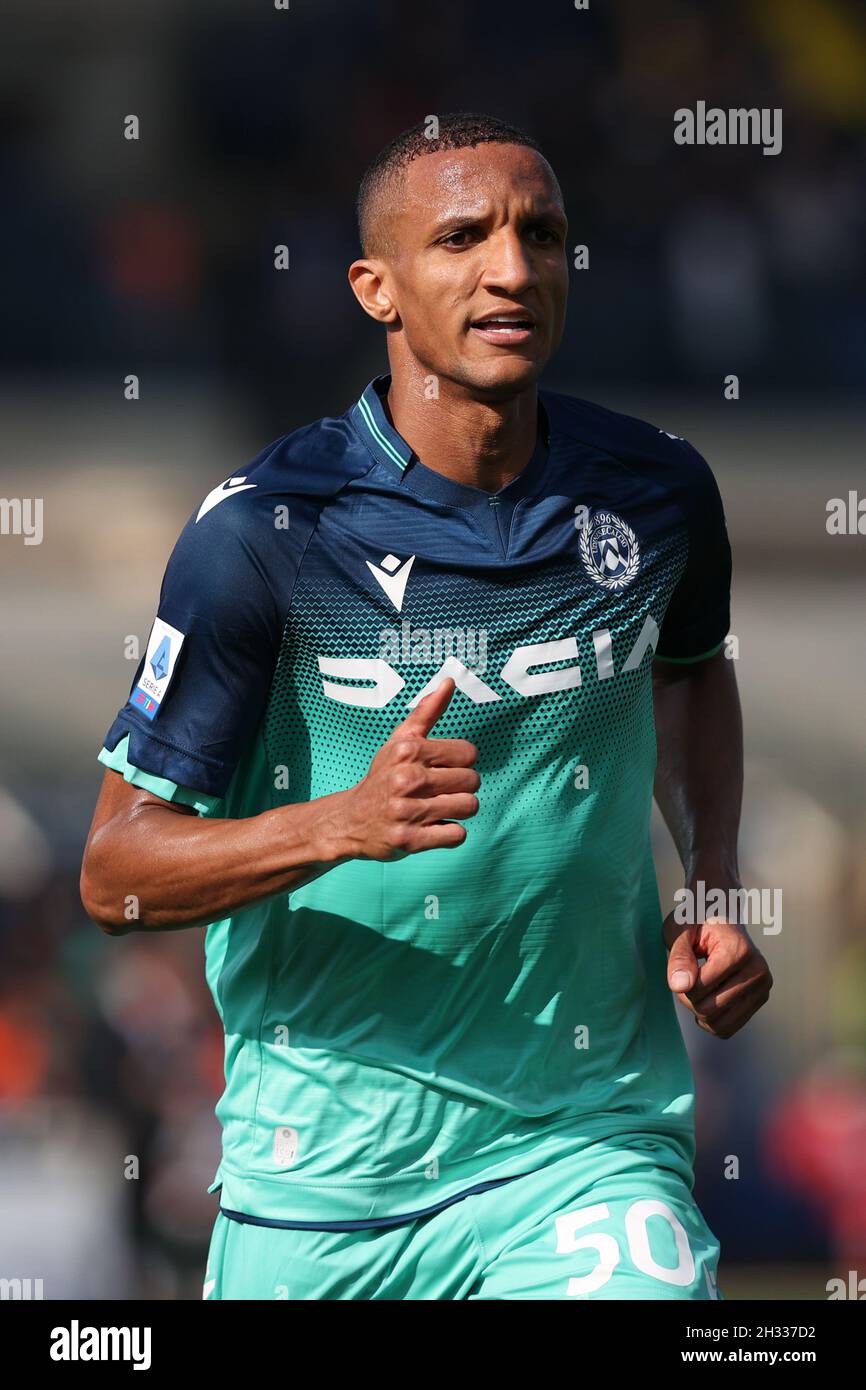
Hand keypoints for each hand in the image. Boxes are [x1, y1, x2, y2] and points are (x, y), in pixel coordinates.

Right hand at [332, 677, 479, 861]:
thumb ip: (427, 712)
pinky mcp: (410, 840)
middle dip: (461, 788)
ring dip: (459, 810)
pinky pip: (457, 835)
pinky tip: (433, 827)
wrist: (349, 820)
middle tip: (439, 792)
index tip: (443, 770)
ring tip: (438, 809)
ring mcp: (407, 811)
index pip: (469, 753)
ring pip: (468, 807)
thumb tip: (450, 682)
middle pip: (472, 781)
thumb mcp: (399, 742)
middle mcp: (407, 779)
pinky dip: (450, 833)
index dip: (461, 763)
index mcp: (408, 751)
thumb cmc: (382, 778)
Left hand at [663, 900, 772, 1038]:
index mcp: (739, 950)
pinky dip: (711, 1020)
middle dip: (688, 998)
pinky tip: (709, 998)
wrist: (720, 914)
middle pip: (708, 1009)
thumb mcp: (679, 931)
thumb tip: (679, 986)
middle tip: (689, 975)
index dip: (680, 982)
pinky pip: (728, 1029)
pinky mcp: (761, 999)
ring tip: (699, 986)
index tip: (683, 963)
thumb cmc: (696, 921)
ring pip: (718, 1024)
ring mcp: (763, 987)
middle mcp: (758, 970)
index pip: (699, 989)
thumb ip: (678, 957)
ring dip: (699, 1011)